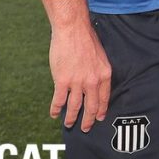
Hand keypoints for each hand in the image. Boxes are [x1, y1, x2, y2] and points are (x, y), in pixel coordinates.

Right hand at [48, 16, 111, 131]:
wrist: (73, 30)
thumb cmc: (86, 40)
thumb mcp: (100, 57)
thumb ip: (98, 72)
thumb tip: (93, 84)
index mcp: (104, 74)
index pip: (104, 98)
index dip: (101, 110)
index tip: (99, 118)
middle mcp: (93, 81)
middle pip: (91, 106)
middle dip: (88, 120)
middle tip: (85, 128)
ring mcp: (77, 82)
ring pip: (75, 106)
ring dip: (71, 117)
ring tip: (69, 124)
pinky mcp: (62, 81)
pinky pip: (59, 100)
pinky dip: (56, 109)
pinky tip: (54, 114)